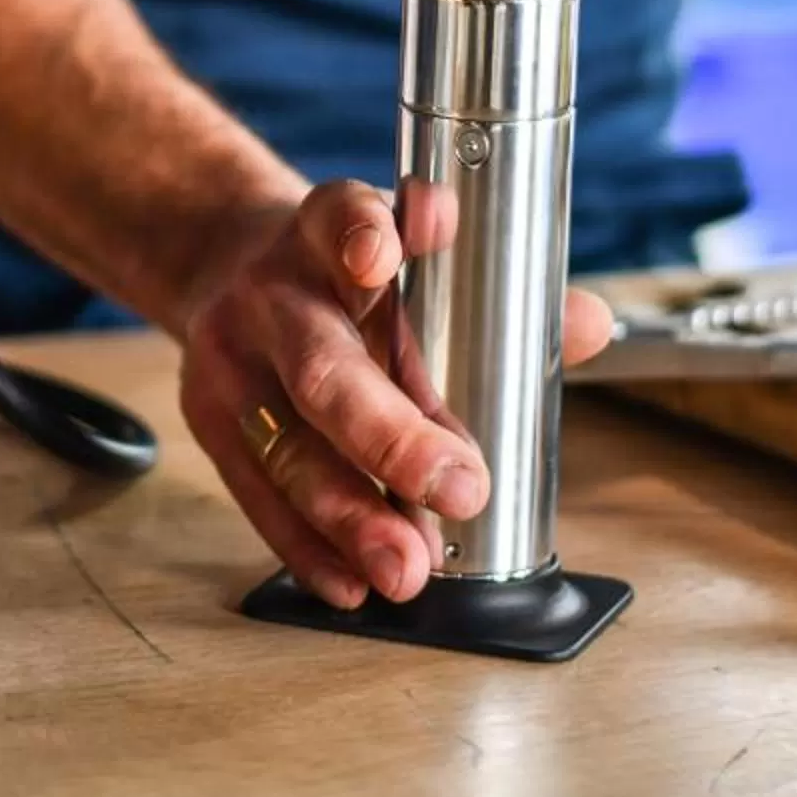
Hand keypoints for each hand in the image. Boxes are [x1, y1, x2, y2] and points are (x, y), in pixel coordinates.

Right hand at [176, 180, 617, 608]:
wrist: (223, 266)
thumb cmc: (341, 275)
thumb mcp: (406, 259)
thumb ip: (500, 291)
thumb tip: (586, 325)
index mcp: (326, 234)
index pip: (343, 217)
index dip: (366, 233)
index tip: (386, 253)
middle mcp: (274, 292)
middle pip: (323, 366)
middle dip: (391, 437)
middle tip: (459, 488)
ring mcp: (232, 360)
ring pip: (288, 446)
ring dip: (351, 515)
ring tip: (406, 565)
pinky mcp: (211, 421)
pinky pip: (257, 494)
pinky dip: (306, 545)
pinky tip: (350, 579)